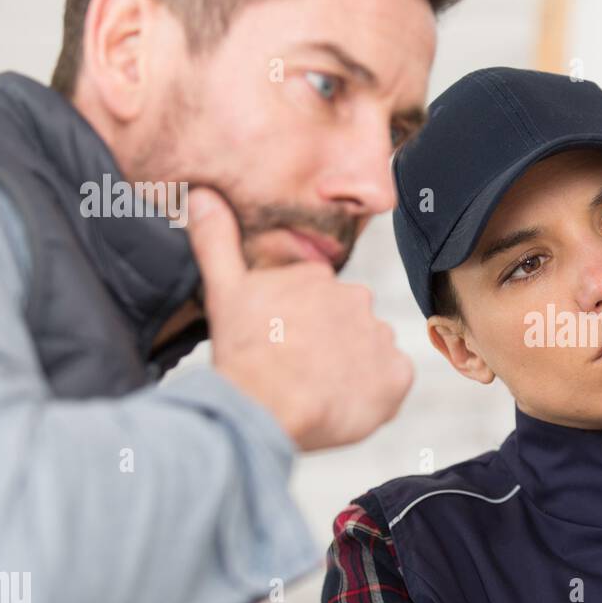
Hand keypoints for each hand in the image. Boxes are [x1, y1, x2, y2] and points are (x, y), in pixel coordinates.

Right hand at [185, 188, 412, 450]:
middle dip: (329, 345)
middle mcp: (358, 298)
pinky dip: (375, 393)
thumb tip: (203, 194)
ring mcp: (380, 335)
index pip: (318, 302)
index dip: (299, 329)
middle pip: (346, 325)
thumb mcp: (222, 291)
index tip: (281, 346)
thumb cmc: (243, 354)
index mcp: (319, 277)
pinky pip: (392, 380)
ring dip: (352, 370)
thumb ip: (216, 241)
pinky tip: (344, 402)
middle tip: (299, 370)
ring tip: (317, 390)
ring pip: (370, 352)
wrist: (268, 408)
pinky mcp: (398, 373)